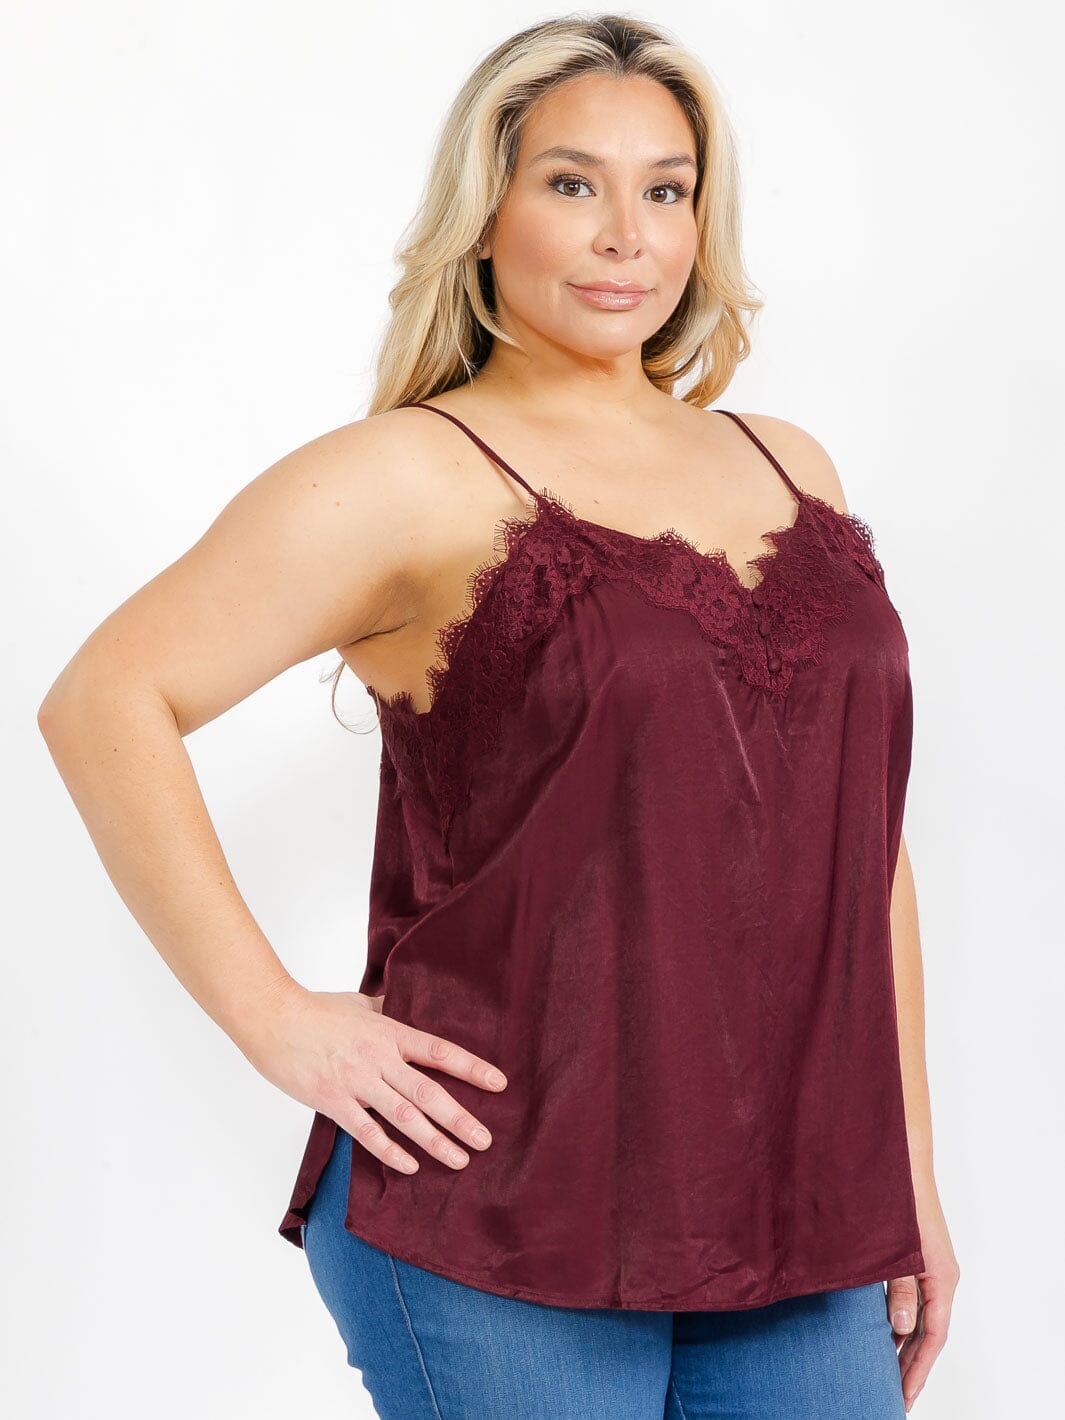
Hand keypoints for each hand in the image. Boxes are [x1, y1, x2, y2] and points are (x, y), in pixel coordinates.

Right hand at [241, 980, 507, 1173]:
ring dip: (434, 1140)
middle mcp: (379, 1059)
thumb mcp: (360, 1003)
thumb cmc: (316, 1009)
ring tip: (460, 1159)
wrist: (273, 1019)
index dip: (472, 1068)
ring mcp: (356, 1082)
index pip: (440, 1052)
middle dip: (460, 1118)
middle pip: (428, 1092)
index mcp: (389, 1032)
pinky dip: (390, 1152)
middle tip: (486, 1140)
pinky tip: (411, 1166)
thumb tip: (406, 1006)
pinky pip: (367, 1132)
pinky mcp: (333, 1102)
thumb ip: (387, 1011)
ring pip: (404, 1117)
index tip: (499, 1083)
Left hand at [887, 1178, 959, 1410]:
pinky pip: (912, 1299)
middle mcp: (939, 1276)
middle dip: (912, 1367)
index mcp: (941, 1279)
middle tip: (893, 1397)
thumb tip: (902, 1331)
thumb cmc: (897, 1202)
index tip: (903, 1397)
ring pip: (920, 1317)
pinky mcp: (916, 1257)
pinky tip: (883, 1332)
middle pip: (929, 1333)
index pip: (933, 1338)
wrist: (899, 1160)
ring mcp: (928, 1267)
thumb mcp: (899, 1252)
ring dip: (905, 1346)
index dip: (917, 1370)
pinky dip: (899, 1321)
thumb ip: (899, 1290)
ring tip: (887, 1374)